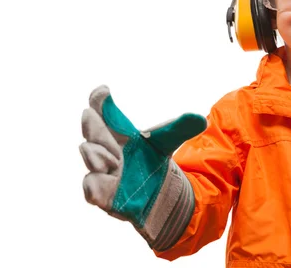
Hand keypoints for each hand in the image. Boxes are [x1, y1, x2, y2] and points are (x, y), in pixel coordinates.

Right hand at [79, 85, 206, 249]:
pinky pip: (93, 193)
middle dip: (92, 127)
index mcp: (118, 134)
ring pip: (92, 166)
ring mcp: (105, 176)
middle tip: (88, 115)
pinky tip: (93, 185)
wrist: (159, 194)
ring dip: (93, 156)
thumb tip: (202, 119)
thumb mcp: (168, 141)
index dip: (99, 102)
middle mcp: (107, 152)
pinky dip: (93, 188)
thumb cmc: (153, 161)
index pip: (104, 114)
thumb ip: (181, 129)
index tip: (102, 91)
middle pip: (95, 137)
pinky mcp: (108, 199)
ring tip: (96, 151)